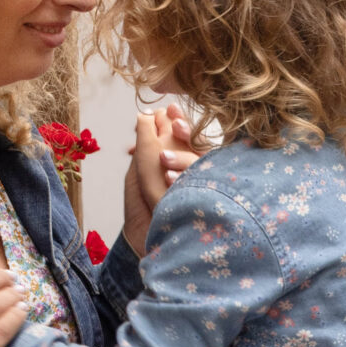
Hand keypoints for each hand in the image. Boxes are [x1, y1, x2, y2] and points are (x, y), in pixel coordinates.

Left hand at [122, 102, 199, 253]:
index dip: (179, 120)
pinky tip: (170, 180)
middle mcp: (196, 170)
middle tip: (174, 124)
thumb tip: (145, 116)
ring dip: (183, 159)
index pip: (186, 134)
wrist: (143, 237)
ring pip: (203, 163)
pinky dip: (186, 181)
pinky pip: (205, 187)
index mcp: (180, 158)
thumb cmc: (140, 206)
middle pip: (199, 143)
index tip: (170, 109)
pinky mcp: (206, 203)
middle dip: (186, 132)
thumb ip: (144, 144)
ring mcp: (203, 185)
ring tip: (162, 161)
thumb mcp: (139, 170)